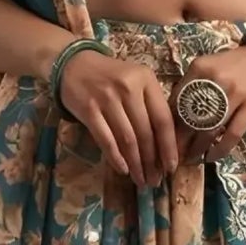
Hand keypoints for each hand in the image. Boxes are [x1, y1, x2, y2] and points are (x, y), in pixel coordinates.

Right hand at [56, 48, 178, 185]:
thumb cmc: (110, 76)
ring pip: (127, 139)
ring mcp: (106, 98)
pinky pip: (106, 140)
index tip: (171, 167)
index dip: (169, 146)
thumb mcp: (135, 81)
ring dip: (136, 164)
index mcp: (145, 79)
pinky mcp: (88, 109)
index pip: (163, 119)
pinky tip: (123, 169)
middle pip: (145, 133)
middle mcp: (128, 88)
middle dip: (152, 161)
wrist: (73, 64)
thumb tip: (165, 146)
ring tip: (141, 179)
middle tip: (155, 180)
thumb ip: (150, 105)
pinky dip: (115, 157)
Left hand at [174, 45, 245, 162]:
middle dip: (178, 141)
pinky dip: (220, 149)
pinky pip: (232, 134)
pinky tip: (211, 156)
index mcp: (199, 68)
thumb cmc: (238, 64)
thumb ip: (193, 86)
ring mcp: (235, 93)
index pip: (176, 101)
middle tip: (172, 156)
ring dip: (196, 149)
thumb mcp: (210, 66)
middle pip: (190, 118)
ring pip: (209, 129)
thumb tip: (173, 115)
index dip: (167, 124)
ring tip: (190, 159)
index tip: (162, 139)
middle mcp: (215, 79)